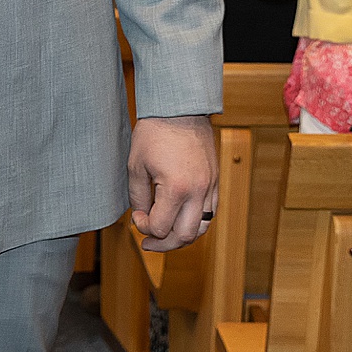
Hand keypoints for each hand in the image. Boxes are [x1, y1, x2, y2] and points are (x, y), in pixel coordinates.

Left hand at [128, 114, 218, 251]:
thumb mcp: (136, 164)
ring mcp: (210, 187)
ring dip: (182, 237)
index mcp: (176, 188)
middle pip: (184, 236)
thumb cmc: (154, 132)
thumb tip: (141, 218)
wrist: (179, 107)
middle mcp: (198, 192)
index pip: (161, 227)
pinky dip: (196, 222)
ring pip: (202, 229)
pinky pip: (210, 213)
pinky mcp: (215, 182)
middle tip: (147, 242)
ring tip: (165, 235)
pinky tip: (181, 219)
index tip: (136, 216)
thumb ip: (138, 197)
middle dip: (163, 243)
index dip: (144, 227)